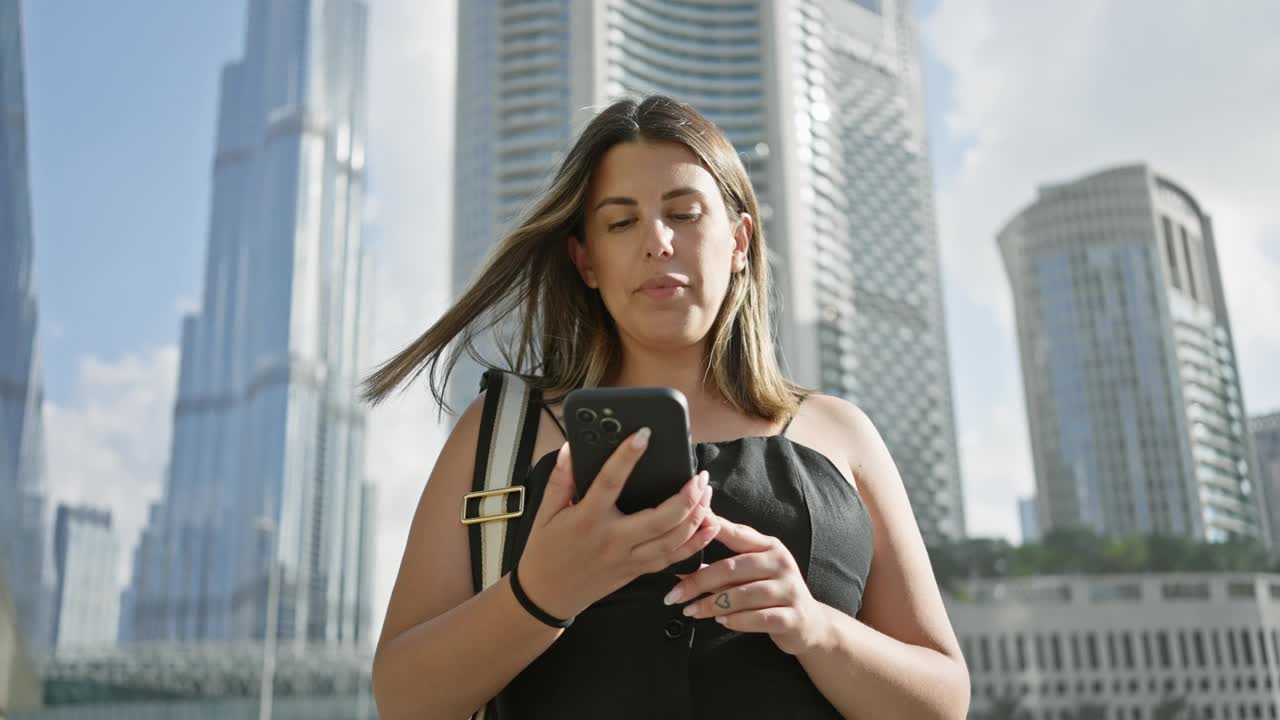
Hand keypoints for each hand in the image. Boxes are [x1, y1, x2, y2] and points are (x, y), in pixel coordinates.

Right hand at [516, 429, 719, 620]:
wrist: (546, 595)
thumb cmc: (545, 551)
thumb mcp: (545, 512)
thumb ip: (561, 479)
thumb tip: (572, 448)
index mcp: (587, 519)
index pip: (610, 482)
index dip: (627, 456)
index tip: (644, 434)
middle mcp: (612, 539)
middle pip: (660, 518)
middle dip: (686, 495)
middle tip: (699, 474)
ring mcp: (628, 558)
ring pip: (673, 539)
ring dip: (697, 515)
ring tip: (706, 492)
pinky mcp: (636, 571)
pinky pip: (673, 559)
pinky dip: (696, 543)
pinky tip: (710, 526)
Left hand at [661, 518, 830, 655]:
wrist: (810, 624)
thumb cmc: (772, 593)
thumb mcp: (752, 574)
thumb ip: (723, 568)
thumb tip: (682, 568)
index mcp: (769, 546)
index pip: (737, 534)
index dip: (712, 528)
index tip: (688, 526)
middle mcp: (780, 563)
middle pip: (732, 568)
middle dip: (698, 582)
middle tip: (674, 594)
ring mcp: (788, 590)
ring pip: (742, 595)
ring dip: (711, 604)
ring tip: (691, 611)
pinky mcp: (791, 616)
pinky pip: (757, 618)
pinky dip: (735, 620)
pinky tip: (721, 621)